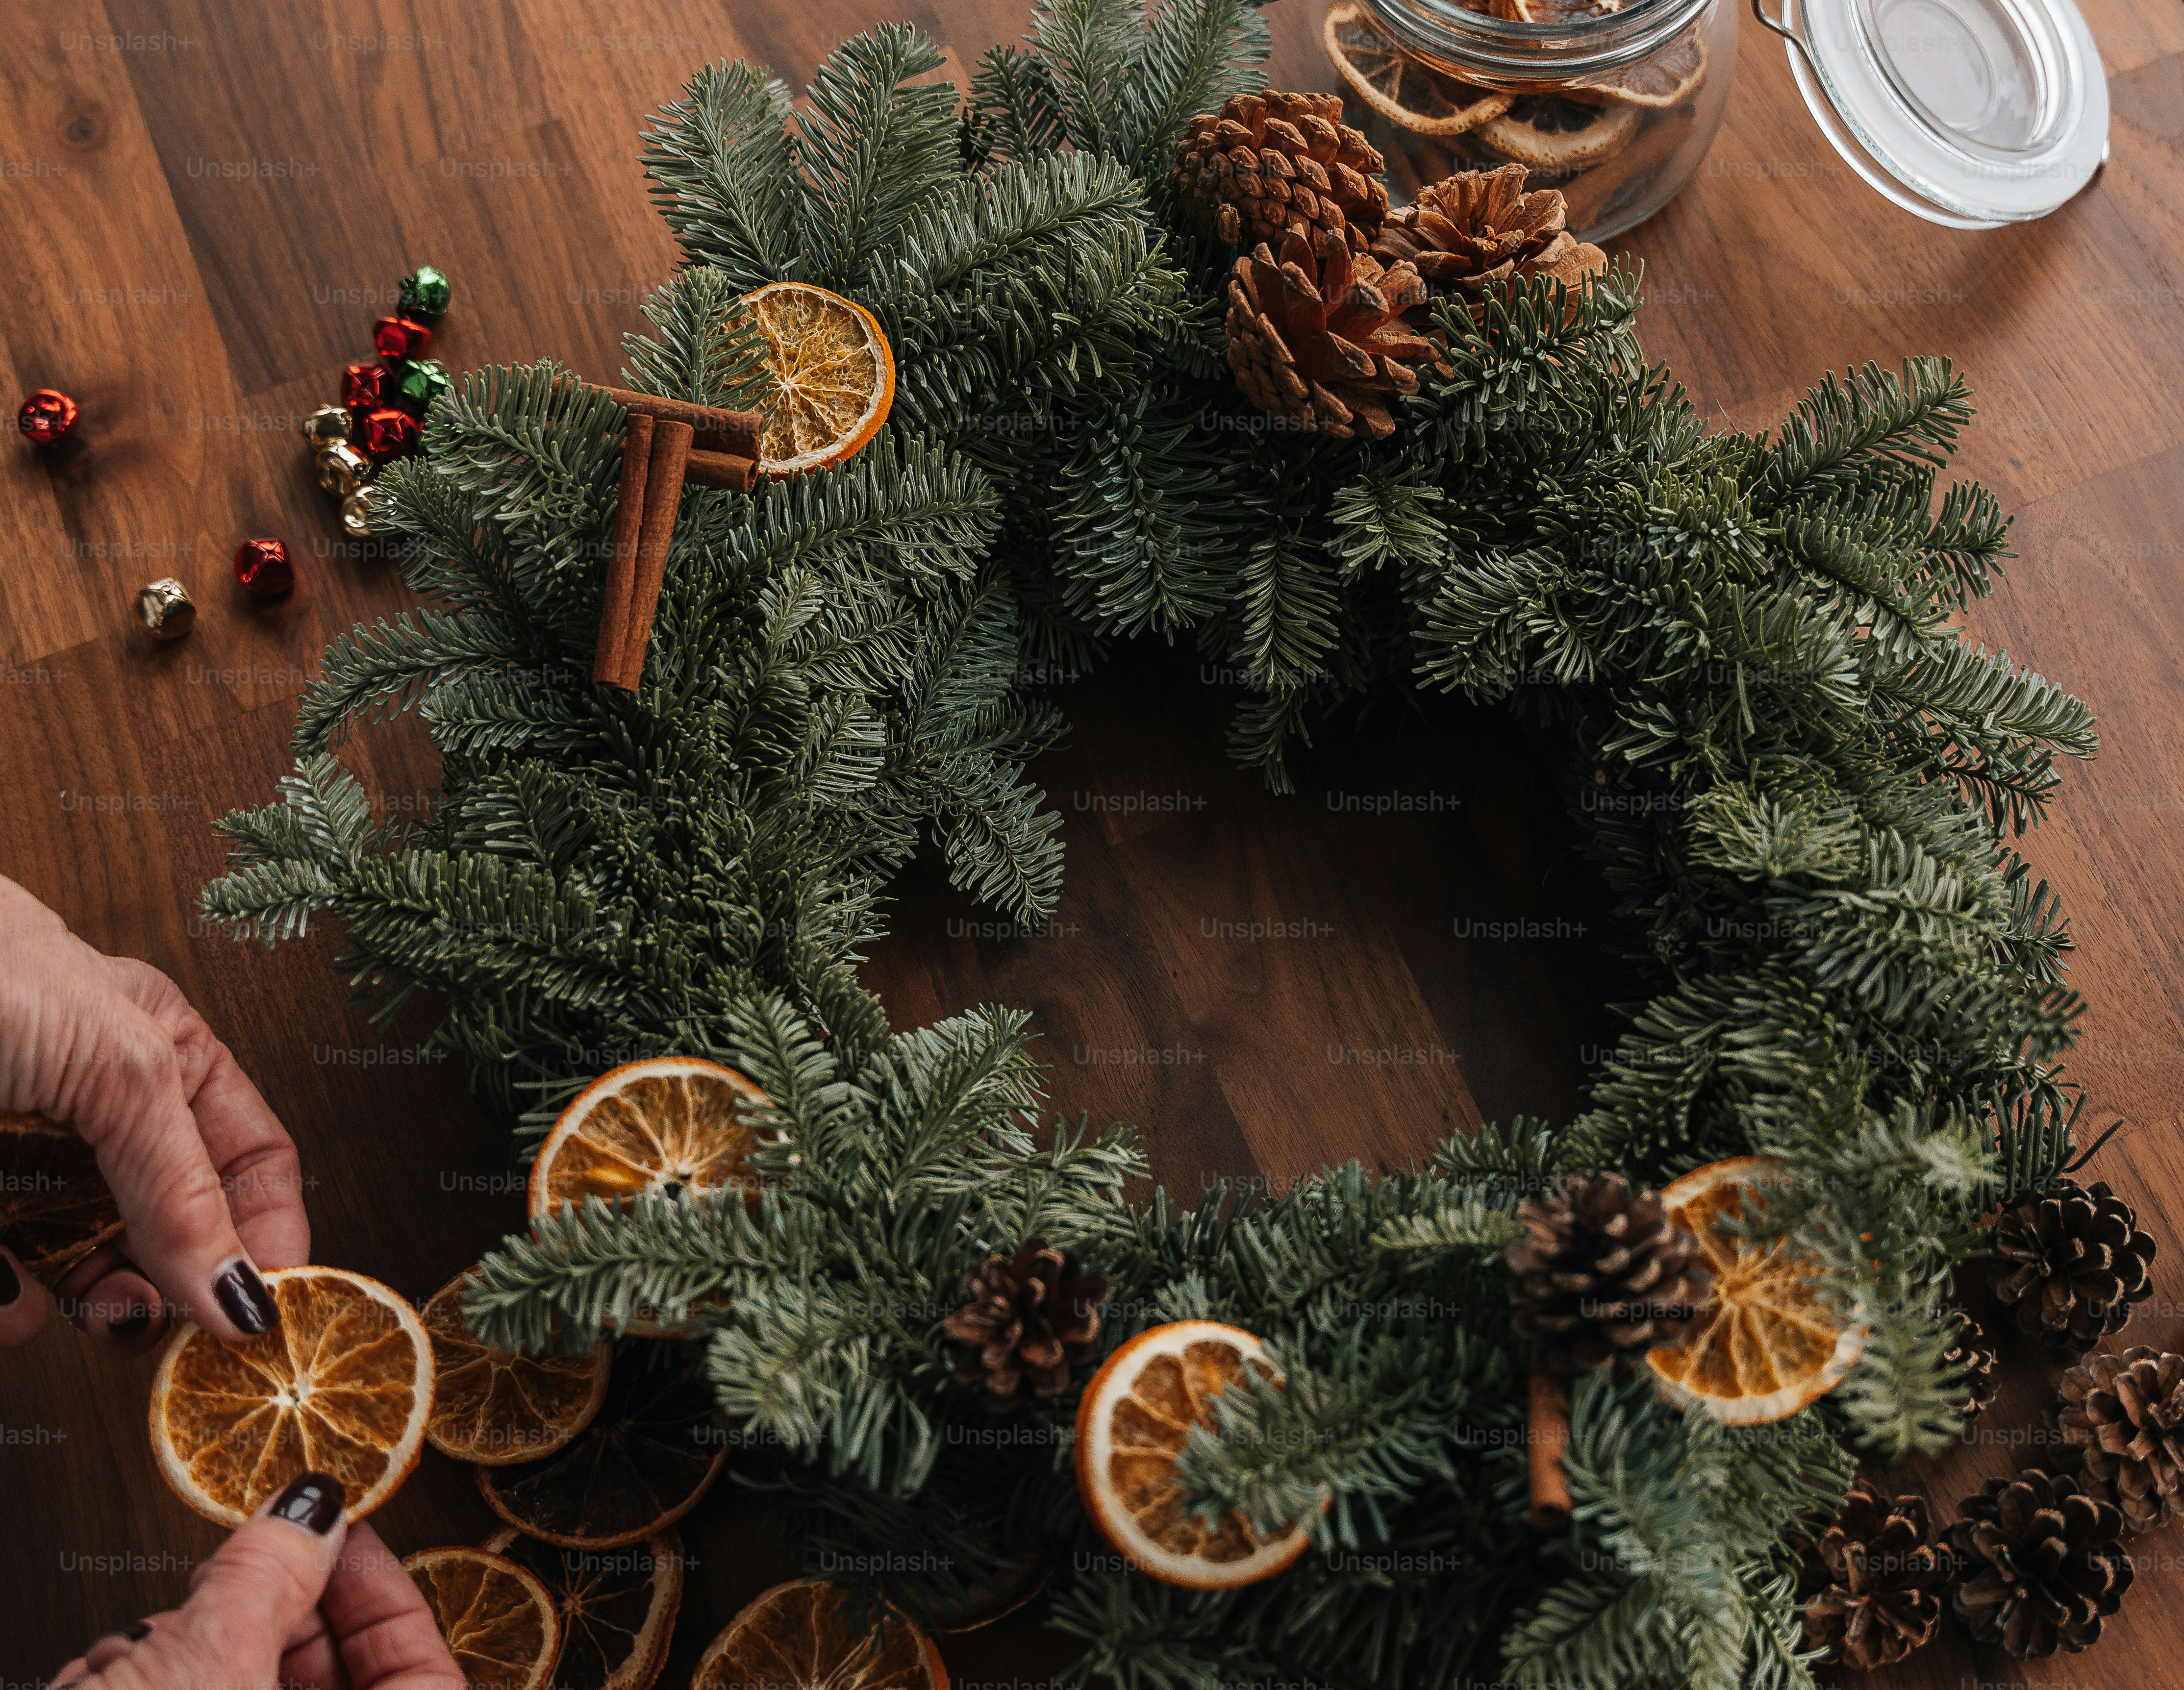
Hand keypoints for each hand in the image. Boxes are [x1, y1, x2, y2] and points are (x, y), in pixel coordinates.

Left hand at [0, 874, 308, 1352]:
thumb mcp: (125, 1069)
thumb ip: (187, 1187)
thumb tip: (241, 1294)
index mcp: (164, 1061)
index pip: (249, 1161)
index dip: (265, 1236)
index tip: (258, 1314)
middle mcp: (100, 1116)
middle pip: (167, 1229)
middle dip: (162, 1283)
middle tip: (151, 1322)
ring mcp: (25, 1165)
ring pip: (79, 1264)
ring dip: (78, 1299)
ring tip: (73, 1301)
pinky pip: (4, 1283)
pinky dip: (7, 1301)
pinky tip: (4, 1290)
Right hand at [50, 1472, 462, 1689]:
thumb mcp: (208, 1668)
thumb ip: (269, 1577)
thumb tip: (310, 1513)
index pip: (423, 1679)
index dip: (385, 1599)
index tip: (340, 1539)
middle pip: (321, 1689)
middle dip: (271, 1625)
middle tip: (235, 1578)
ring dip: (189, 1663)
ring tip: (141, 1653)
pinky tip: (104, 1684)